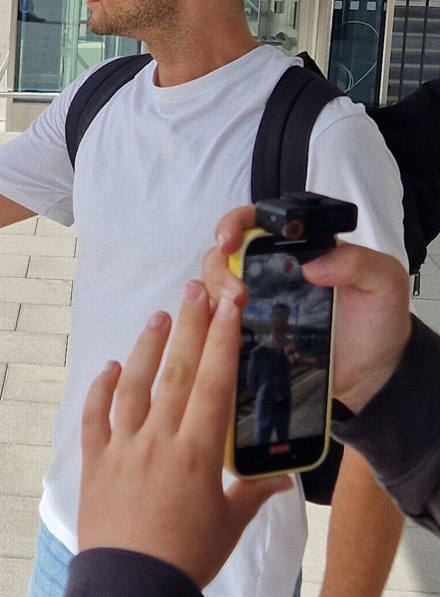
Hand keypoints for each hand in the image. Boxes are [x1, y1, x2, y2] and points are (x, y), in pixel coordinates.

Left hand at [79, 281, 291, 586]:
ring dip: (145, 346)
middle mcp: (157, 439)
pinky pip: (94, 415)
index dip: (221, 341)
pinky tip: (109, 366)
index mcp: (196, 452)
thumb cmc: (187, 554)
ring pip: (132, 384)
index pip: (212, 384)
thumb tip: (281, 474)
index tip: (229, 306)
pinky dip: (100, 388)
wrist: (132, 581)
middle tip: (196, 288)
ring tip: (158, 315)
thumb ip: (253, 491)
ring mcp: (121, 446)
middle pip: (174, 372)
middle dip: (188, 327)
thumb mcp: (230, 523)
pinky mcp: (93, 459)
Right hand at [203, 207, 411, 412]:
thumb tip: (313, 265)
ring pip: (213, 285)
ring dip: (214, 293)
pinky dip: (212, 320)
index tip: (230, 242)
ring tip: (235, 310)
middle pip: (223, 254)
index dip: (232, 225)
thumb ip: (358, 262)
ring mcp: (256, 301)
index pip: (253, 223)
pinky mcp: (250, 331)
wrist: (374, 372)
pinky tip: (224, 327)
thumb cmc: (377, 322)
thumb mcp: (384, 282)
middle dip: (220, 267)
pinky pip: (217, 320)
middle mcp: (270, 271)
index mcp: (297, 249)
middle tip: (236, 291)